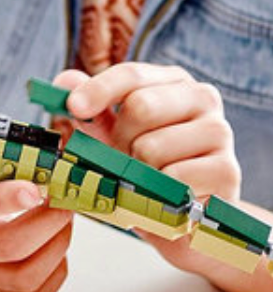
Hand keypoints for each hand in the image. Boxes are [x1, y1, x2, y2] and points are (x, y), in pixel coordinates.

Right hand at [0, 181, 72, 291]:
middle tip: (62, 201)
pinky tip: (55, 245)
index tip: (34, 188)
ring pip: (24, 276)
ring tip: (64, 220)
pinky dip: (56, 271)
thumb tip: (42, 156)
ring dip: (57, 246)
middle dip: (46, 223)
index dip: (6, 199)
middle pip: (6, 247)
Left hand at [54, 62, 239, 201]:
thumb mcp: (111, 136)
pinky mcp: (228, 171)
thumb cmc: (142, 168)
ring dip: (136, 170)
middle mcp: (202, 98)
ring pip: (152, 146)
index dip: (98, 89)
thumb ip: (91, 110)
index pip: (132, 74)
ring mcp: (220, 133)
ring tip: (146, 178)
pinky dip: (157, 192)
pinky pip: (172, 178)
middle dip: (119, 139)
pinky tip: (164, 195)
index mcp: (172, 82)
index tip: (73, 106)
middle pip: (141, 106)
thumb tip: (64, 81)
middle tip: (124, 157)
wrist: (179, 217)